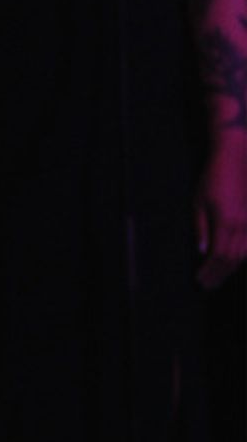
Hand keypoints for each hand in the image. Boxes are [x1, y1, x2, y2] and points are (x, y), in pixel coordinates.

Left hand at [194, 132, 246, 288]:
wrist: (236, 156)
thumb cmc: (214, 177)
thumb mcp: (199, 201)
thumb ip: (201, 228)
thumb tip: (202, 251)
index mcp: (225, 221)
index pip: (218, 256)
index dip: (209, 271)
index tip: (200, 280)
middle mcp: (242, 224)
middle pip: (232, 259)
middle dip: (219, 274)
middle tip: (207, 285)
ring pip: (244, 254)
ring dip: (231, 269)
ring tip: (218, 278)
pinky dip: (242, 256)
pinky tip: (234, 262)